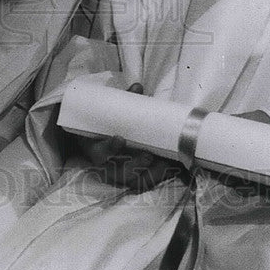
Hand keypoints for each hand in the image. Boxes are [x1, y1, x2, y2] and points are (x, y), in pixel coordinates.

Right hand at [67, 83, 185, 191]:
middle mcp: (107, 167)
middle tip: (149, 154)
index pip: (101, 153)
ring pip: (134, 181)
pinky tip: (172, 168)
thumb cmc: (106, 127)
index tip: (119, 137)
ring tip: (165, 162)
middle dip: (135, 165)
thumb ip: (124, 102)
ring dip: (150, 174)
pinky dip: (159, 177)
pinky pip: (146, 183)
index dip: (110, 149)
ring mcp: (121, 175)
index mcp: (97, 150)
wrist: (98, 142)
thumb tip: (138, 86)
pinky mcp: (134, 179)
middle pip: (120, 173)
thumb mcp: (110, 114)